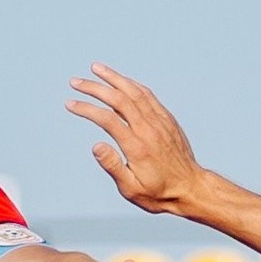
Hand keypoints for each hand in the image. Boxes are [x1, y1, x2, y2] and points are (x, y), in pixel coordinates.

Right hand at [68, 64, 202, 214]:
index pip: (107, 119)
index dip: (86, 109)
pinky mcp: (167, 119)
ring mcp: (160, 122)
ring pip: (135, 91)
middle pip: (118, 99)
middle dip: (95, 87)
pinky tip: (121, 81)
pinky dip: (132, 84)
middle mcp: (149, 129)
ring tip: (96, 68)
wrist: (190, 188)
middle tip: (75, 81)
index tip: (69, 103)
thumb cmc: (158, 193)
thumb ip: (113, 166)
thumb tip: (96, 146)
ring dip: (114, 77)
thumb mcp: (131, 189)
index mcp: (137, 147)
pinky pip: (148, 96)